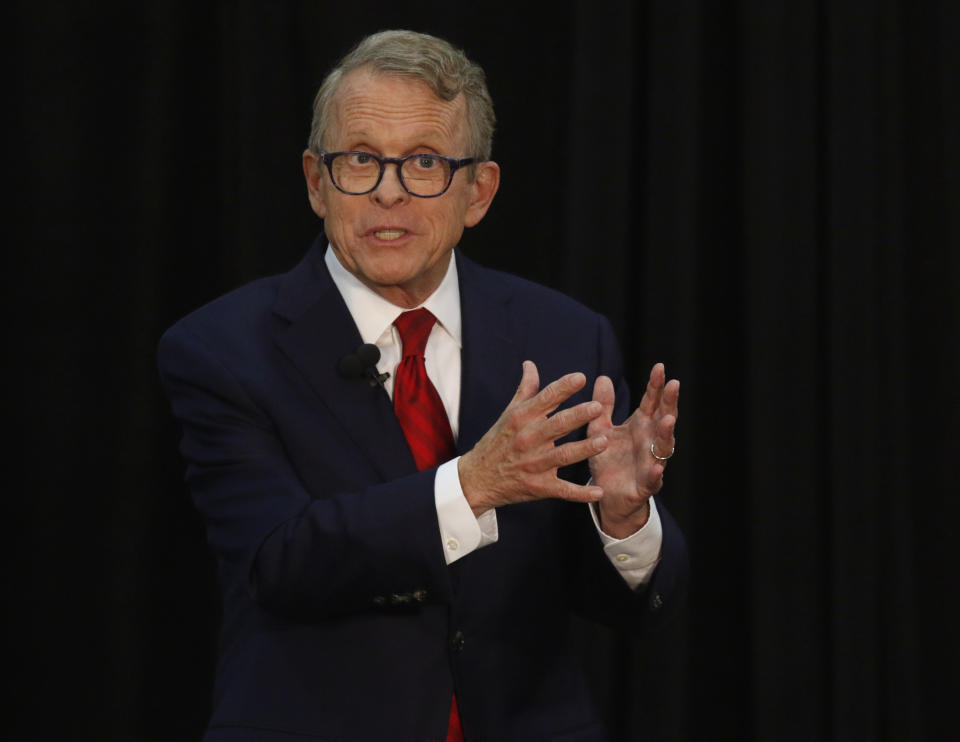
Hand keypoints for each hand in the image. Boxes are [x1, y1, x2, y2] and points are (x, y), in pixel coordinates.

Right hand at [458, 361, 608, 515]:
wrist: (477, 479)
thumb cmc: (497, 442)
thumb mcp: (509, 414)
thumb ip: (525, 389)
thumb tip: (531, 364)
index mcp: (522, 418)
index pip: (545, 398)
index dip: (564, 387)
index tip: (581, 378)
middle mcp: (528, 439)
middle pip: (557, 425)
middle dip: (578, 416)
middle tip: (597, 407)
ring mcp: (534, 464)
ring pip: (563, 455)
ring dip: (584, 449)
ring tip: (604, 441)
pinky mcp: (539, 486)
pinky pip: (562, 490)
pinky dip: (581, 493)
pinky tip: (599, 492)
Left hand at [588, 363, 678, 537]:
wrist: (608, 496)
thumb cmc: (609, 460)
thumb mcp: (601, 430)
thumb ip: (603, 407)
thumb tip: (603, 378)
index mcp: (640, 426)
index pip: (651, 402)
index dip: (656, 386)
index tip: (659, 367)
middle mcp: (650, 441)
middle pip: (663, 418)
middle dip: (669, 402)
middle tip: (674, 384)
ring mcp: (651, 462)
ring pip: (663, 447)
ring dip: (667, 434)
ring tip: (668, 419)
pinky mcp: (645, 485)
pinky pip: (652, 479)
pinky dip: (655, 473)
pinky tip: (657, 466)